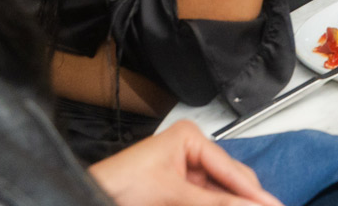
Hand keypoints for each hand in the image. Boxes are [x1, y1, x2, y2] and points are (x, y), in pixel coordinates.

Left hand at [87, 120, 282, 205]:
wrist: (83, 198)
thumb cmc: (114, 184)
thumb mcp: (171, 193)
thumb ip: (213, 202)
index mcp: (189, 138)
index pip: (231, 168)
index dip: (254, 192)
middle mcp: (188, 153)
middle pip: (229, 181)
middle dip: (245, 199)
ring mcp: (183, 174)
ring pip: (219, 194)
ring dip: (232, 203)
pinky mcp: (176, 193)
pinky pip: (205, 201)